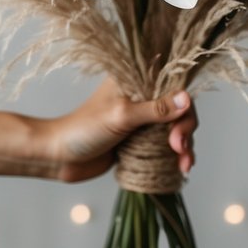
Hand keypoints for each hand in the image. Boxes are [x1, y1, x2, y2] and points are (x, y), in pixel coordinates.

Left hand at [43, 78, 197, 182]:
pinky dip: (176, 155)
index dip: (184, 107)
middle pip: (179, 108)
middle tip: (178, 150)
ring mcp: (141, 119)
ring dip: (185, 146)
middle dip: (185, 130)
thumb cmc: (84, 130)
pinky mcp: (139, 139)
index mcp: (135, 80)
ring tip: (184, 166)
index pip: (173, 85)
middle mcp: (141, 96)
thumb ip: (156, 109)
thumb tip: (187, 98)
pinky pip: (165, 144)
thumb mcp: (122, 116)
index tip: (178, 133)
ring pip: (175, 128)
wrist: (60, 157)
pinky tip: (180, 167)